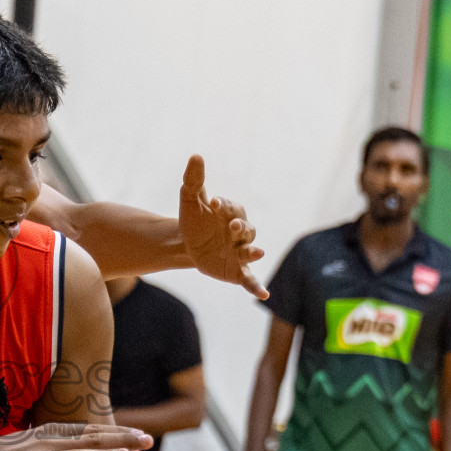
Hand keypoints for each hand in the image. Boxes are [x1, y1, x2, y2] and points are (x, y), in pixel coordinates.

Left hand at [178, 155, 267, 299]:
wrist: (187, 244)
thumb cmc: (193, 218)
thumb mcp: (190, 199)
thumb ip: (194, 179)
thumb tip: (196, 155)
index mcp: (231, 213)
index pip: (231, 208)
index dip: (223, 206)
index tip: (213, 204)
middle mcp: (240, 232)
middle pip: (246, 230)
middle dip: (240, 228)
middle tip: (232, 227)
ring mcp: (240, 252)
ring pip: (251, 252)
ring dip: (254, 252)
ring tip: (257, 252)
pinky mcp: (237, 271)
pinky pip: (249, 279)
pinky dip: (256, 286)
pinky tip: (263, 295)